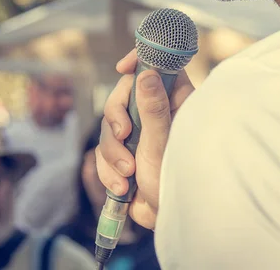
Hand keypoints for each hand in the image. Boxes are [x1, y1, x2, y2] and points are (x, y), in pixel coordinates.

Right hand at [95, 49, 194, 229]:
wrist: (165, 220)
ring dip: (113, 154)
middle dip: (116, 121)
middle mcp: (156, 113)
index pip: (159, 67)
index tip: (123, 68)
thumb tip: (147, 75)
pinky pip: (103, 151)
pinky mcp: (124, 153)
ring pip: (109, 126)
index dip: (140, 61)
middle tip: (124, 138)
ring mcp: (139, 133)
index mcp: (175, 103)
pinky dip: (108, 169)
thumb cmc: (176, 180)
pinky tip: (122, 187)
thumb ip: (153, 109)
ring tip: (128, 176)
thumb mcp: (162, 143)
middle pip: (123, 96)